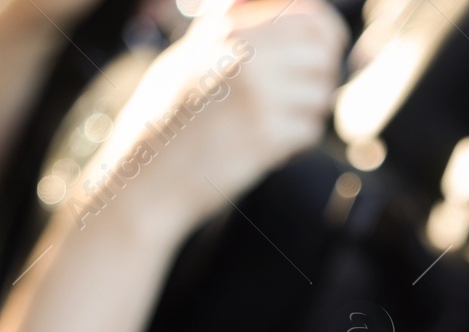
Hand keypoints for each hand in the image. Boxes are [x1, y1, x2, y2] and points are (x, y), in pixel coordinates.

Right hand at [69, 0, 347, 235]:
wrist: (144, 178)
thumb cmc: (163, 120)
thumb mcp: (188, 57)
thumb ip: (232, 33)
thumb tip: (285, 12)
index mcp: (229, 27)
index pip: (311, 17)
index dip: (324, 36)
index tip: (320, 54)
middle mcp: (246, 53)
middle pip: (324, 54)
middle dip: (321, 76)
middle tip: (300, 96)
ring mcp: (259, 95)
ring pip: (320, 95)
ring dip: (306, 113)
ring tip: (272, 124)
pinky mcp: (268, 135)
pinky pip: (309, 130)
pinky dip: (297, 142)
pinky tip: (268, 147)